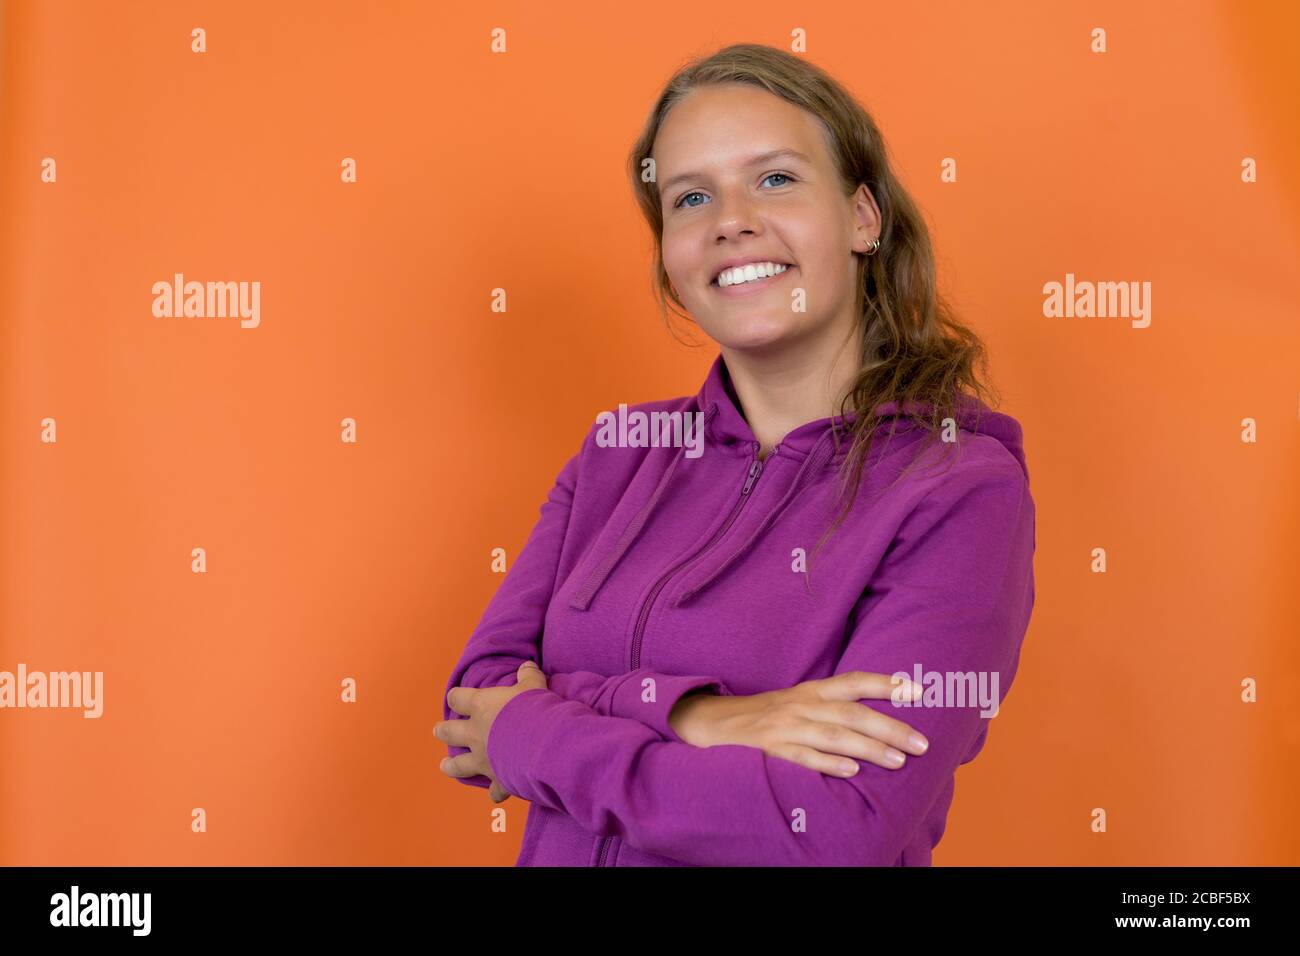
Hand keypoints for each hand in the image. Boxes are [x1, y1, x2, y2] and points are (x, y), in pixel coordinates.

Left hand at [437, 661, 549, 802]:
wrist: (542, 744)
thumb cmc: (534, 710)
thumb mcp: (533, 687)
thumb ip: (528, 676)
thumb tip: (527, 665)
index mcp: (481, 707)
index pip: (458, 698)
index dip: (457, 697)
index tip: (457, 698)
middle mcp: (476, 733)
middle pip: (449, 732)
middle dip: (443, 731)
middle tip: (438, 731)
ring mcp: (483, 758)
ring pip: (459, 765)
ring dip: (452, 766)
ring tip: (444, 766)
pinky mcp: (498, 778)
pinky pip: (494, 789)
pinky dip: (496, 791)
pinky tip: (496, 795)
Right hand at [667, 671, 929, 776]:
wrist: (712, 723)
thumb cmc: (765, 716)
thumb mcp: (798, 701)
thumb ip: (832, 705)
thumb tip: (879, 716)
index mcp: (810, 691)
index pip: (853, 681)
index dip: (885, 684)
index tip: (918, 690)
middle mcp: (800, 705)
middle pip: (852, 713)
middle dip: (890, 727)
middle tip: (922, 744)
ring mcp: (785, 727)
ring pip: (834, 735)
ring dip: (870, 748)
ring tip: (898, 760)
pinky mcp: (770, 750)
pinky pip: (803, 757)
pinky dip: (828, 762)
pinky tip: (851, 770)